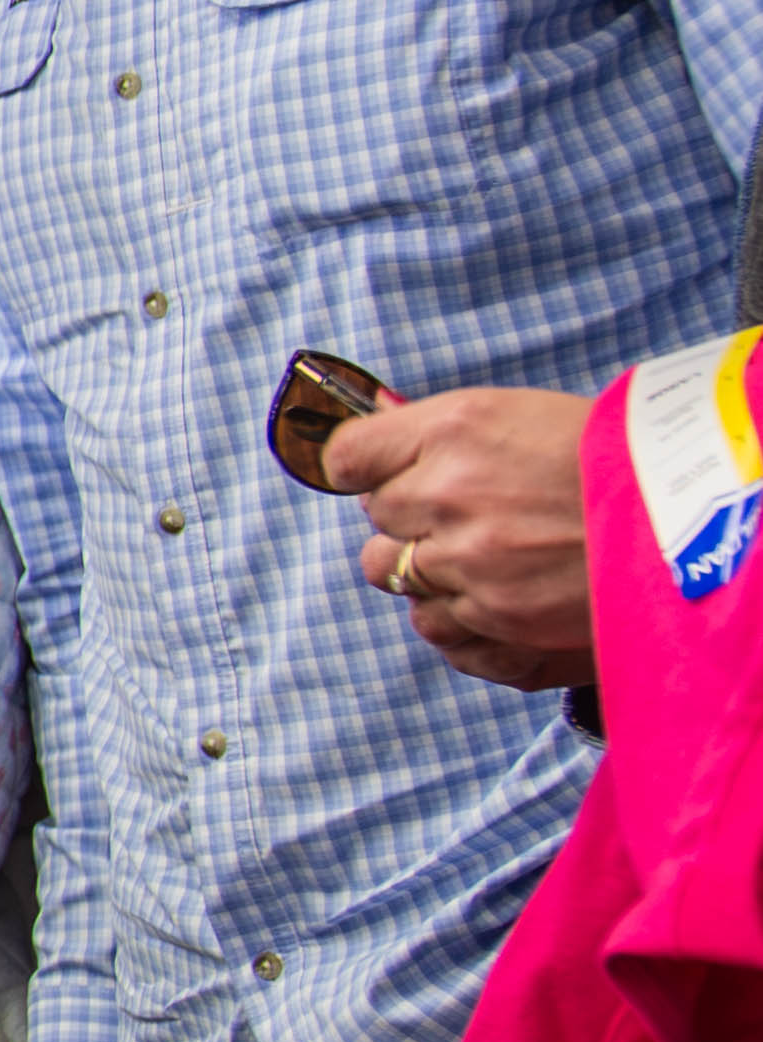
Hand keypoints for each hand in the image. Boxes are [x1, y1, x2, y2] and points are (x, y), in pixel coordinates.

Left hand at [324, 385, 596, 691]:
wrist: (693, 523)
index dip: (362, 466)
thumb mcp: (521, 415)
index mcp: (454, 431)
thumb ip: (441, 433)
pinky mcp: (498, 622)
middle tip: (468, 510)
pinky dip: (456, 614)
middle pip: (378, 518)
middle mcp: (448, 497)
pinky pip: (435, 626)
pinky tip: (496, 594)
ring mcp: (470, 565)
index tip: (373, 471)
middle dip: (411, 515)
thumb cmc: (613, 459)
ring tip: (487, 554)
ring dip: (428, 567)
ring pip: (395, 575)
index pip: (348, 457)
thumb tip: (375, 430)